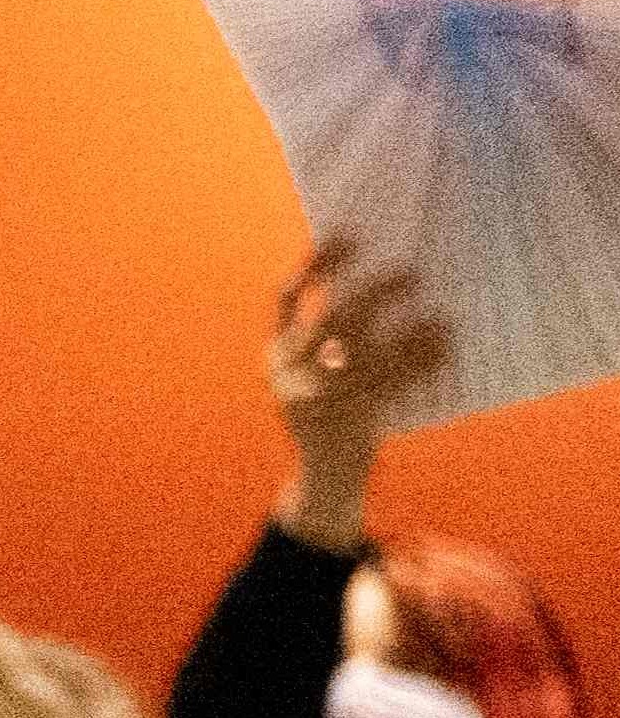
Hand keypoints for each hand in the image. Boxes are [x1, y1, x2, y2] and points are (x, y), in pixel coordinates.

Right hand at [269, 236, 449, 540]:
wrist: (324, 481)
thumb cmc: (327, 415)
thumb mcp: (307, 378)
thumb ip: (322, 341)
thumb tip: (376, 285)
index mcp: (275, 357)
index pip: (287, 298)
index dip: (315, 265)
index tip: (349, 236)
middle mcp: (288, 374)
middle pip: (333, 319)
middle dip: (374, 292)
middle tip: (412, 273)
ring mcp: (318, 397)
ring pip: (367, 348)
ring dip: (405, 324)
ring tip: (436, 311)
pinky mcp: (350, 418)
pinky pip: (393, 379)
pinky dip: (421, 359)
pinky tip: (443, 344)